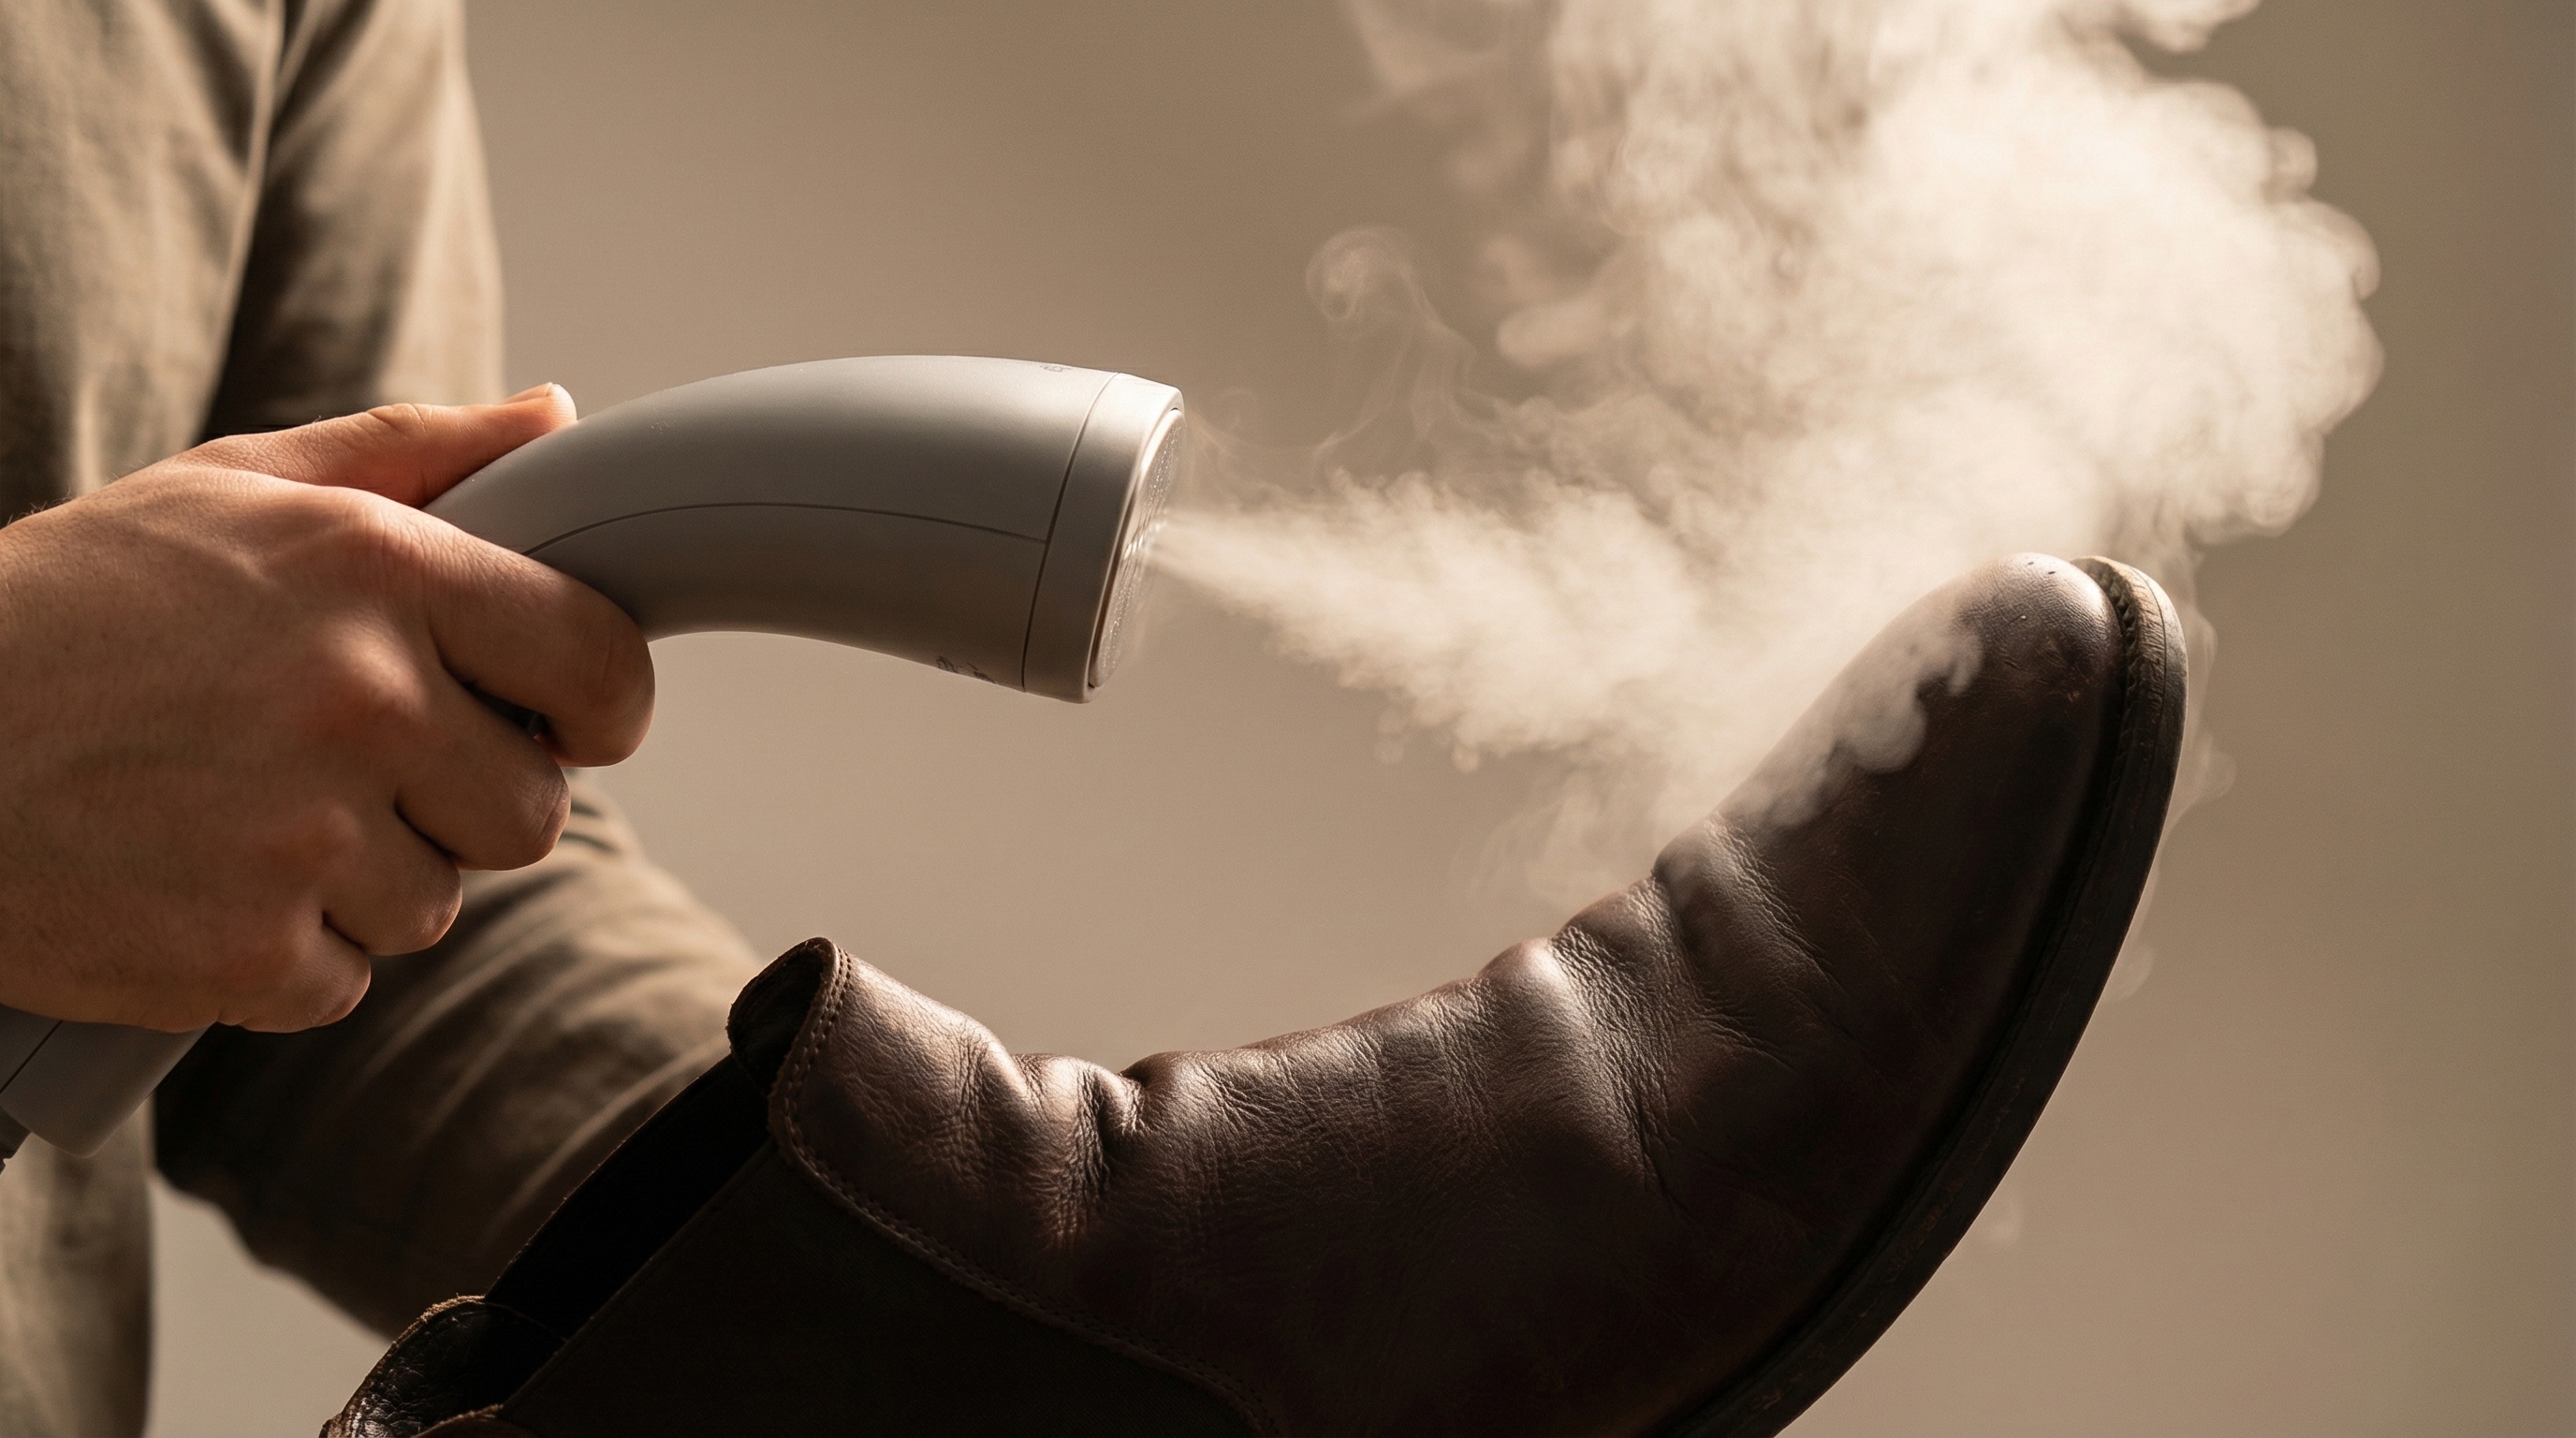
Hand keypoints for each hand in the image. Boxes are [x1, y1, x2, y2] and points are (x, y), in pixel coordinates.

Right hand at [0, 387, 652, 1032]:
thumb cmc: (63, 610)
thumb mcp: (228, 493)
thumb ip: (410, 455)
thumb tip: (553, 419)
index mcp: (379, 569)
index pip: (602, 662)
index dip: (598, 705)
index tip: (563, 718)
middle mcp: (360, 698)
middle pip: (532, 808)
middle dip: (461, 799)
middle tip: (347, 766)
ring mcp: (307, 835)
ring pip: (437, 901)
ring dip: (363, 878)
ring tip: (241, 813)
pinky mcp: (245, 953)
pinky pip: (345, 978)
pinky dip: (283, 954)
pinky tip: (196, 882)